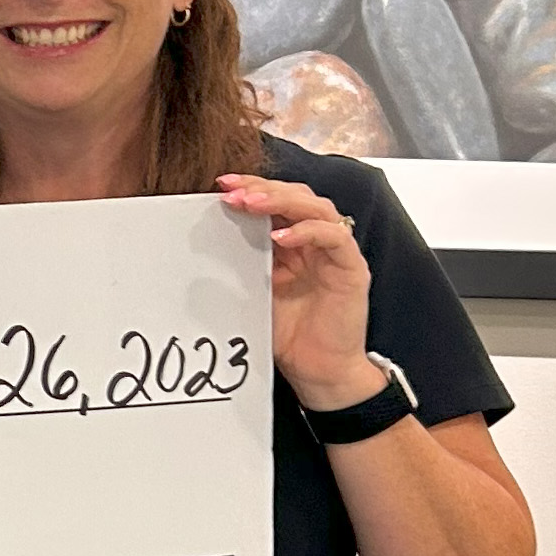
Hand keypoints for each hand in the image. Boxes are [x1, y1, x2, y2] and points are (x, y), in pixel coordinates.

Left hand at [216, 172, 380, 410]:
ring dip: (282, 200)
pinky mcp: (352, 268)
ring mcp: (336, 252)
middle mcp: (315, 241)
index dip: (251, 188)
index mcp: (292, 243)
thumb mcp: (253, 292)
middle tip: (232, 190)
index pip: (276, 201)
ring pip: (317, 207)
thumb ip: (239, 264)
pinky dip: (307, 231)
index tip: (221, 185)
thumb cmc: (288, 334)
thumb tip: (203, 241)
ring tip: (251, 203)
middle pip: (296, 195)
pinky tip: (280, 236)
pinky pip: (334, 237)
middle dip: (262, 188)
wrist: (318, 370)